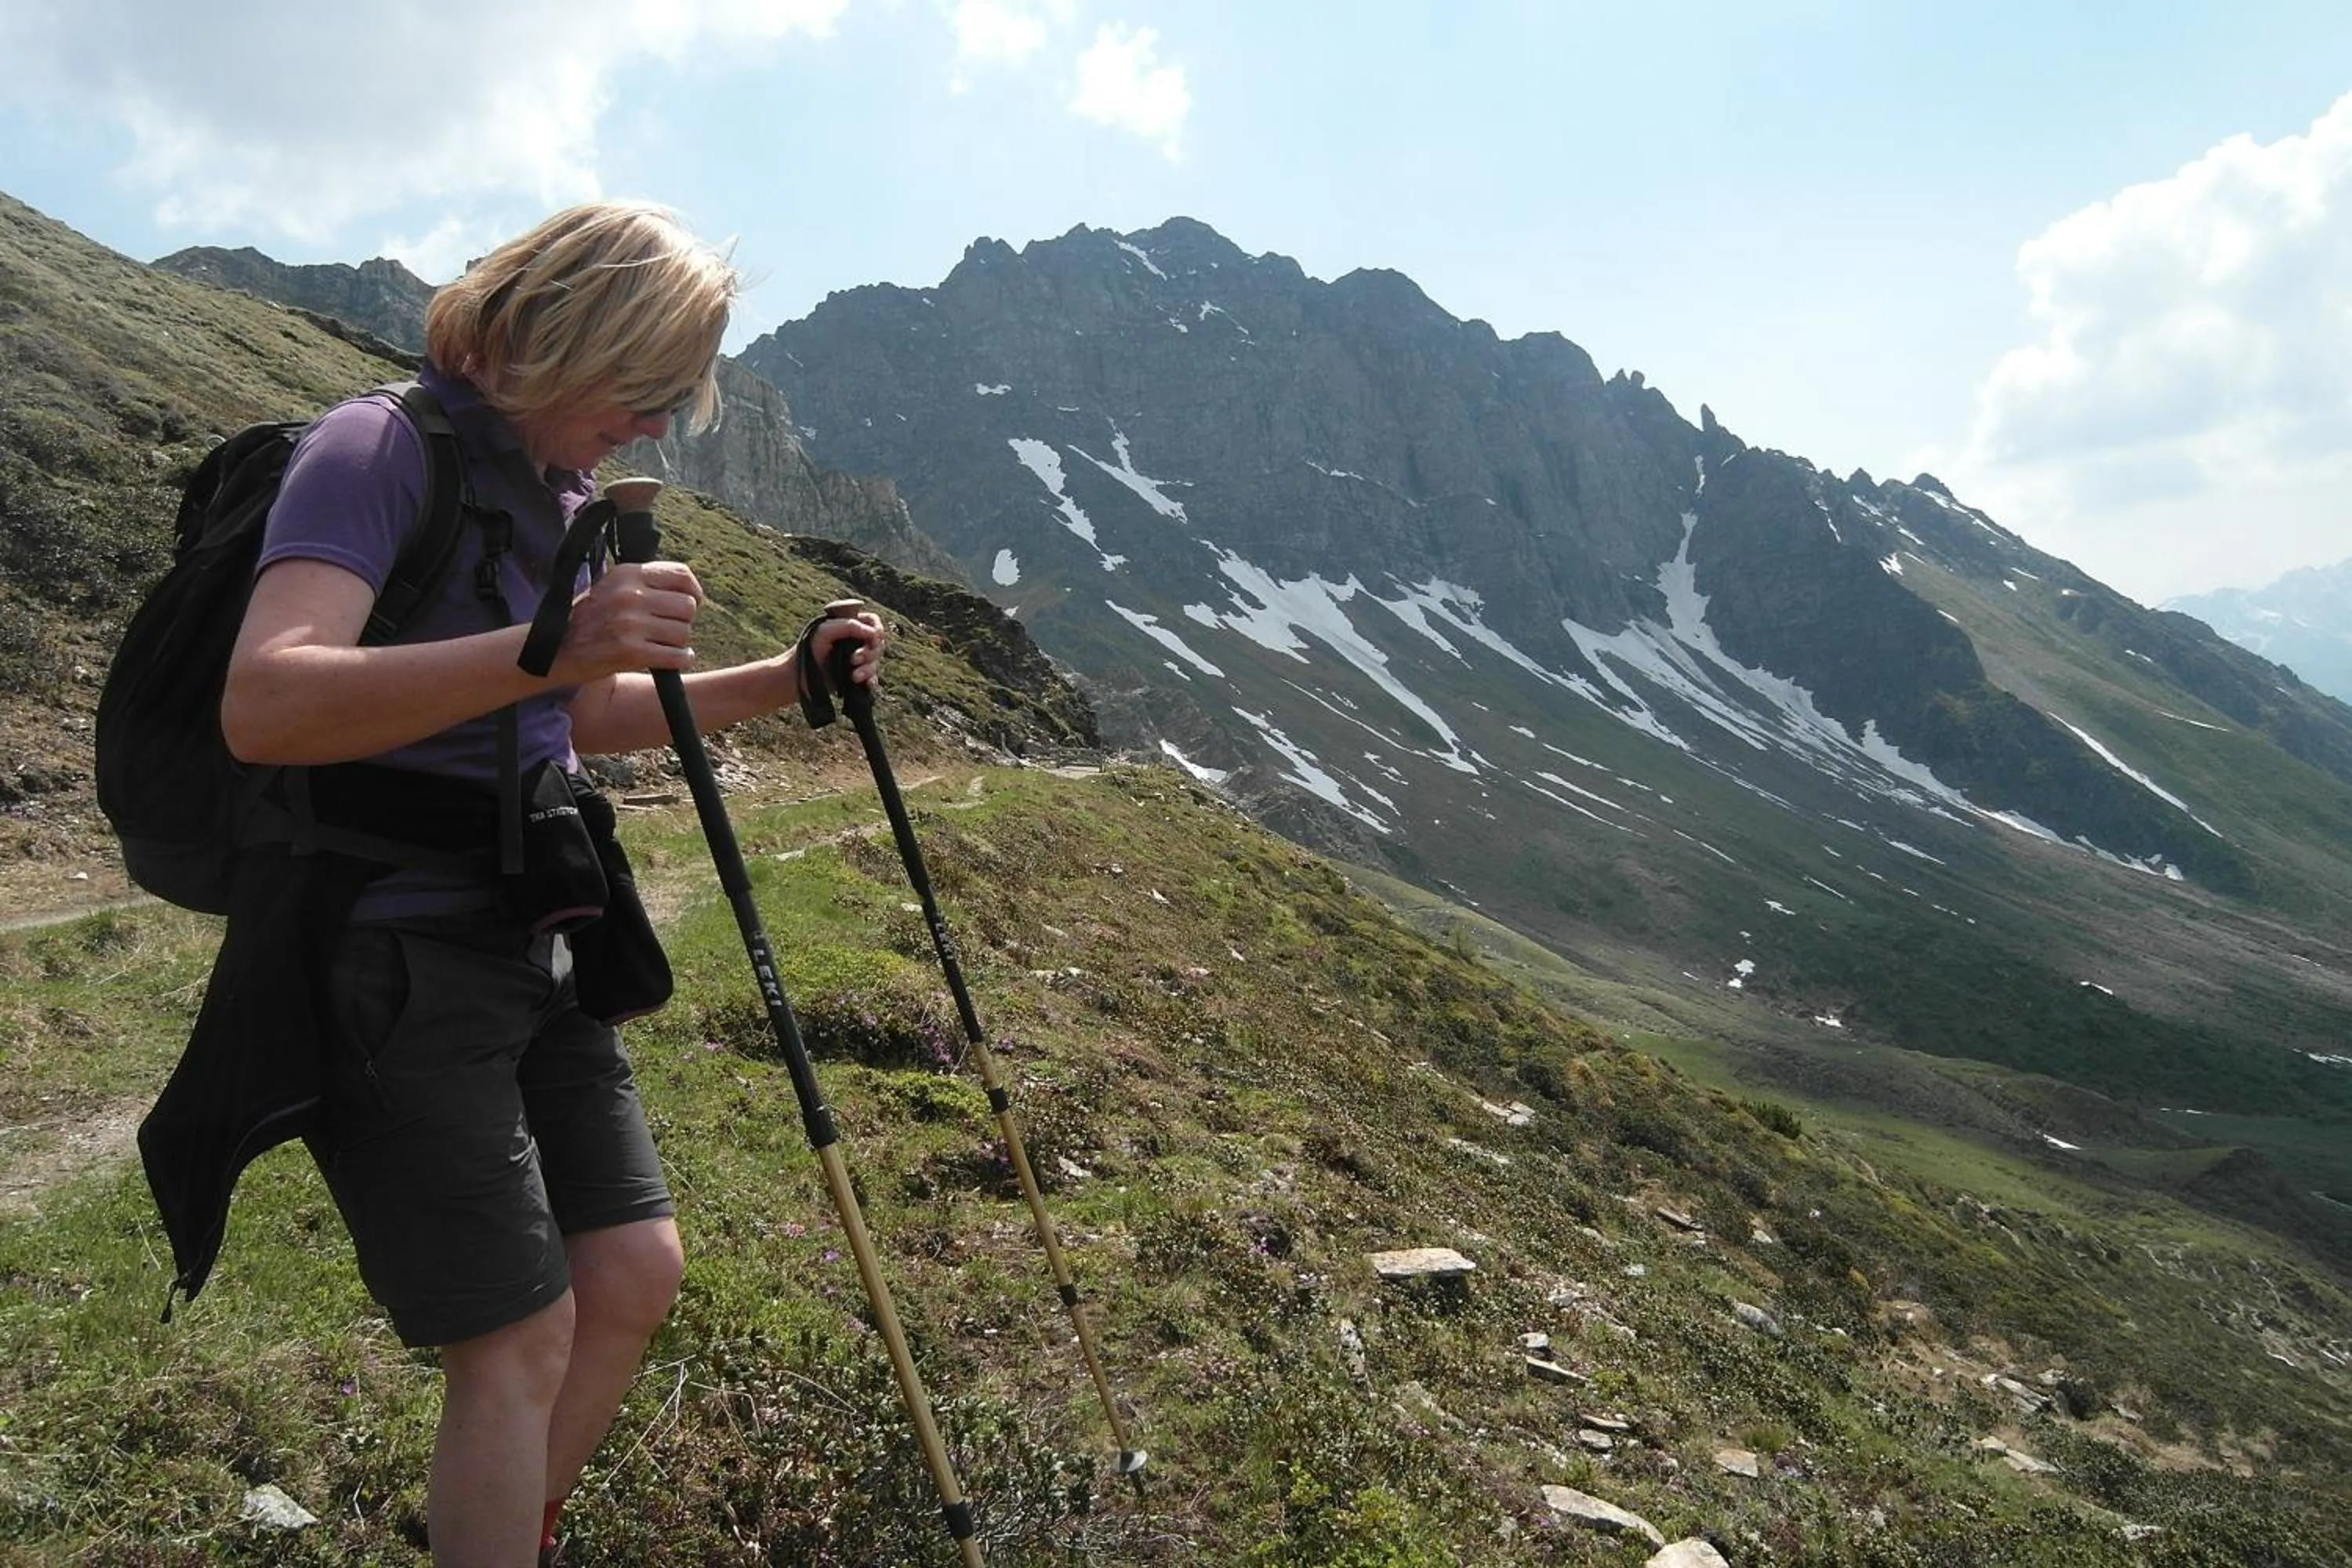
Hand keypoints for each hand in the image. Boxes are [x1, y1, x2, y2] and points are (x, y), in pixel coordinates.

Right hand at [551, 560, 704, 681]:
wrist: (557, 650)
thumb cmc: (592, 620)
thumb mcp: (614, 587)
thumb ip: (647, 583)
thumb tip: (691, 591)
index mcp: (627, 574)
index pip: (681, 575)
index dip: (694, 592)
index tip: (692, 603)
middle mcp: (629, 595)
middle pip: (687, 606)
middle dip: (683, 621)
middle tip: (666, 629)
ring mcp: (629, 623)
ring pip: (684, 632)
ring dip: (678, 643)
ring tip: (660, 644)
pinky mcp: (630, 651)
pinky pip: (677, 656)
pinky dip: (680, 660)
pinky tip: (669, 659)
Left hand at [810, 608, 887, 687]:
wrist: (797, 675)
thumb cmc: (808, 649)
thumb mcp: (824, 631)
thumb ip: (848, 626)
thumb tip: (874, 634)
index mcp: (849, 626)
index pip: (872, 622)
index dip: (877, 629)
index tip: (873, 638)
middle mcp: (856, 641)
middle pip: (877, 643)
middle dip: (869, 652)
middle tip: (854, 659)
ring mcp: (857, 660)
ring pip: (875, 662)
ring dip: (868, 669)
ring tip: (854, 676)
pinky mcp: (856, 676)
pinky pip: (872, 678)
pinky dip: (871, 680)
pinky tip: (866, 684)